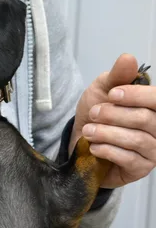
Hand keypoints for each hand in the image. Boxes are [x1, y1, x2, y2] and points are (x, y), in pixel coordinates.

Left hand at [70, 54, 154, 187]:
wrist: (79, 140)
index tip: (111, 94)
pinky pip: (129, 159)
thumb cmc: (95, 114)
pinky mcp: (141, 169)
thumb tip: (128, 58)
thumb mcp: (102, 90)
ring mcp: (152, 151)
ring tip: (88, 131)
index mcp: (152, 106)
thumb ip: (116, 76)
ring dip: (107, 133)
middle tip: (94, 113)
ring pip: (138, 140)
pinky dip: (107, 150)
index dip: (136, 96)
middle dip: (114, 115)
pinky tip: (94, 147)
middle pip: (146, 119)